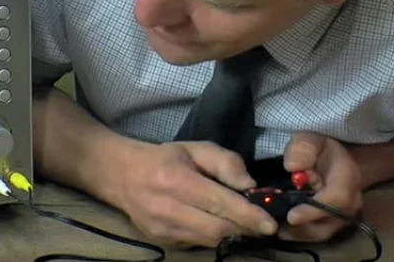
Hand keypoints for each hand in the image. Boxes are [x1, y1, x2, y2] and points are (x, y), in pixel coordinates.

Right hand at [113, 141, 279, 247]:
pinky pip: (198, 243)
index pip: (218, 202)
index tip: (270, 223)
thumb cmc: (165, 159)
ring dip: (232, 233)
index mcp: (175, 180)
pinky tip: (218, 224)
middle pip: (217, 228)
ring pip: (209, 240)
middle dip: (245, 228)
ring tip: (244, 223)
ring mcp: (162, 229)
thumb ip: (225, 162)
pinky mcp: (162, 241)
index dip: (247, 214)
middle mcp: (166, 208)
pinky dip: (214, 236)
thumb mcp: (195, 149)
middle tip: (263, 223)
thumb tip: (250, 187)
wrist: (123, 176)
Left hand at [280, 131, 363, 241]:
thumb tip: (292, 167)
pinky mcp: (337, 224)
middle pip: (330, 222)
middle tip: (277, 227)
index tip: (292, 216)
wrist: (337, 160)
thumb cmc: (322, 150)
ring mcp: (346, 215)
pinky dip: (301, 235)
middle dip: (304, 227)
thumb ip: (302, 149)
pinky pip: (320, 234)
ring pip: (324, 232)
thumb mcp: (310, 139)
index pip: (337, 197)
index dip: (315, 209)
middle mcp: (352, 200)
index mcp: (348, 176)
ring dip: (300, 234)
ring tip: (277, 230)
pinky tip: (283, 231)